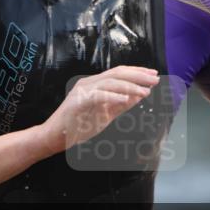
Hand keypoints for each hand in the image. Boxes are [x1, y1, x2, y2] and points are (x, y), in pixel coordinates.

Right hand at [40, 65, 158, 154]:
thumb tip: (140, 95)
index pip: (119, 73)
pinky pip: (98, 96)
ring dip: (130, 86)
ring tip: (145, 91)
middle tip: (155, 79)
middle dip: (138, 75)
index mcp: (95, 84)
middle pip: (117, 74)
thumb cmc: (78, 126)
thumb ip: (121, 104)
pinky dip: (113, 96)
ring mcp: (82, 91)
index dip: (137, 72)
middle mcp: (88, 83)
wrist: (55, 137)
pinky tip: (126, 98)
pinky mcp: (77, 102)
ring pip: (109, 82)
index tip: (153, 74)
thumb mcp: (105, 114)